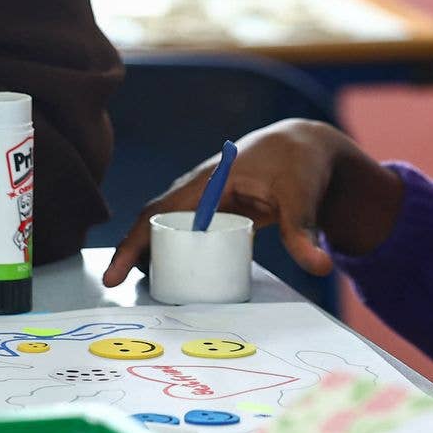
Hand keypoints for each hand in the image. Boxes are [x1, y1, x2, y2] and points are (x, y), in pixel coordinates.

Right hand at [102, 118, 399, 286]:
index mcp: (207, 181)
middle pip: (154, 222)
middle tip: (118, 286)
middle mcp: (198, 189)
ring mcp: (206, 199)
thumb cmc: (299, 165)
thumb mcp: (301, 197)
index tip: (114, 275)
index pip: (158, 215)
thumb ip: (304, 233)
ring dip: (149, 252)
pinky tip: (169, 271)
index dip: (132, 245)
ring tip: (142, 285)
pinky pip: (185, 229)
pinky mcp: (216, 209)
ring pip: (167, 226)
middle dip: (132, 253)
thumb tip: (319, 268)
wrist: (306, 146)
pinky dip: (171, 248)